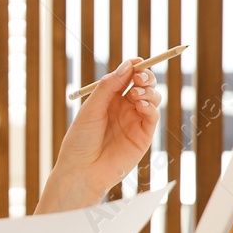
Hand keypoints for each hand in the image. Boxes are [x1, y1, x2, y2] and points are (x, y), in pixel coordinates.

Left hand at [40, 59, 161, 209]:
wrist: (81, 171)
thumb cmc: (80, 141)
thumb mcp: (91, 109)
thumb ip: (108, 86)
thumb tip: (128, 64)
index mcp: (109, 99)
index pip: (127, 77)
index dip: (134, 67)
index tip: (137, 61)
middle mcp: (124, 108)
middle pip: (143, 85)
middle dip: (145, 76)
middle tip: (139, 76)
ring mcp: (135, 121)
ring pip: (152, 97)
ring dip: (148, 90)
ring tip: (136, 93)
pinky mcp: (143, 136)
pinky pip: (153, 116)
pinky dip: (150, 106)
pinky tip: (140, 104)